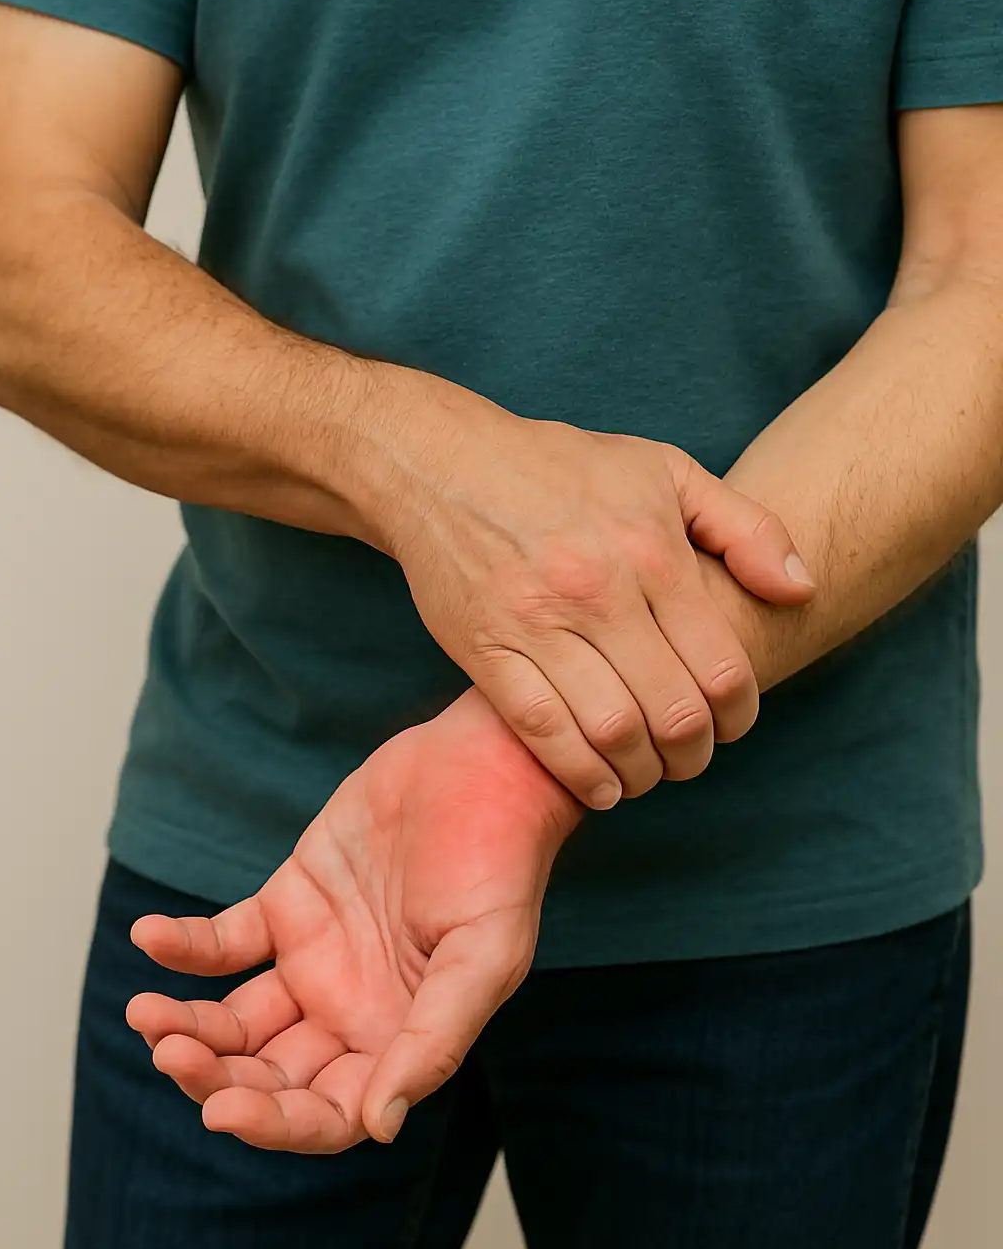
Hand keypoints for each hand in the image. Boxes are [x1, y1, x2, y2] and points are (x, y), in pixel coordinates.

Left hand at [126, 688, 581, 1153]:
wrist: (483, 768)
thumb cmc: (500, 864)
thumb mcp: (484, 957)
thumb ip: (432, 1042)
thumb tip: (379, 1125)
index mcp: (398, 1040)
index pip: (327, 1114)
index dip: (274, 1123)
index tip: (223, 1108)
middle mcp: (350, 1013)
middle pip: (268, 1074)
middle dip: (214, 1076)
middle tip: (172, 1053)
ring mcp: (315, 960)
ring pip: (234, 1020)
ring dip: (188, 1025)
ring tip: (147, 1012)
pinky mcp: (288, 904)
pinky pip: (222, 942)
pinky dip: (183, 946)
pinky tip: (150, 938)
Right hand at [365, 370, 815, 807]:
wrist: (445, 464)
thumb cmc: (563, 468)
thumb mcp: (666, 470)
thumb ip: (746, 528)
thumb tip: (802, 590)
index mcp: (651, 550)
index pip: (722, 667)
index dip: (739, 716)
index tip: (732, 726)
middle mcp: (598, 590)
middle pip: (672, 711)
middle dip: (693, 755)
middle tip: (690, 759)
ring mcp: (537, 622)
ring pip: (610, 731)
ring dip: (640, 773)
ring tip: (645, 773)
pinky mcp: (485, 648)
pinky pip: (541, 731)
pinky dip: (578, 773)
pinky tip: (598, 784)